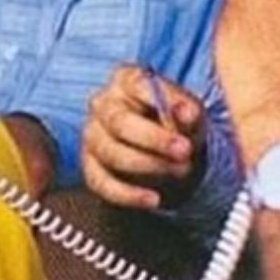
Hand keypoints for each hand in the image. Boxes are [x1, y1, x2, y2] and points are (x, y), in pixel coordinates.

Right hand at [81, 65, 206, 209]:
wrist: (168, 152)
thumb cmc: (177, 124)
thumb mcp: (190, 113)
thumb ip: (187, 110)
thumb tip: (186, 112)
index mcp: (126, 80)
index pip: (137, 85)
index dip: (164, 102)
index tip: (189, 117)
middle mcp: (103, 104)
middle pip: (118, 121)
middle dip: (153, 140)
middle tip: (184, 152)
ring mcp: (92, 134)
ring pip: (109, 152)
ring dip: (147, 165)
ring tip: (179, 171)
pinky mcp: (89, 164)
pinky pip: (99, 181)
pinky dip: (127, 194)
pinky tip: (152, 198)